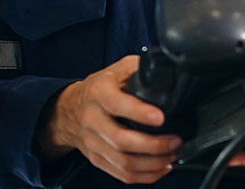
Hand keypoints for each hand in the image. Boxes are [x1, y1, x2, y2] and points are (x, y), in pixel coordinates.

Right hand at [38, 55, 181, 184]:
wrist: (69, 109)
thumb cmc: (99, 88)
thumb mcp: (116, 70)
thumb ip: (139, 69)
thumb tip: (167, 71)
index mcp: (98, 93)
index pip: (117, 105)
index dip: (139, 113)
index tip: (161, 118)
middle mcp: (92, 119)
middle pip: (121, 141)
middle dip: (154, 145)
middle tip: (175, 141)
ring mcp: (93, 143)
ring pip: (124, 162)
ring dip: (153, 163)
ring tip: (172, 154)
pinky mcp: (97, 159)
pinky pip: (122, 174)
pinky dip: (145, 175)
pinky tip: (161, 167)